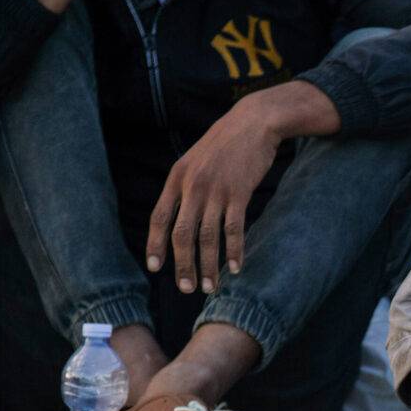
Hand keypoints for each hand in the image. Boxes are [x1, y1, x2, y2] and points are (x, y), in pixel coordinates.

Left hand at [146, 80, 340, 292]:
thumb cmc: (226, 143)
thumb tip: (179, 215)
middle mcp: (193, 186)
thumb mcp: (195, 159)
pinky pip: (234, 229)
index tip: (156, 268)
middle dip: (183, 265)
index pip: (160, 217)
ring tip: (211, 286)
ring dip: (209, 266)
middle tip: (187, 288)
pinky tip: (236, 267)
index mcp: (177, 177)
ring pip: (208, 237)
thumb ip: (185, 185)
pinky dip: (234, 251)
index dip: (156, 245)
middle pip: (182, 234)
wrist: (255, 122)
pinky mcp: (240, 193)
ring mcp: (216, 190)